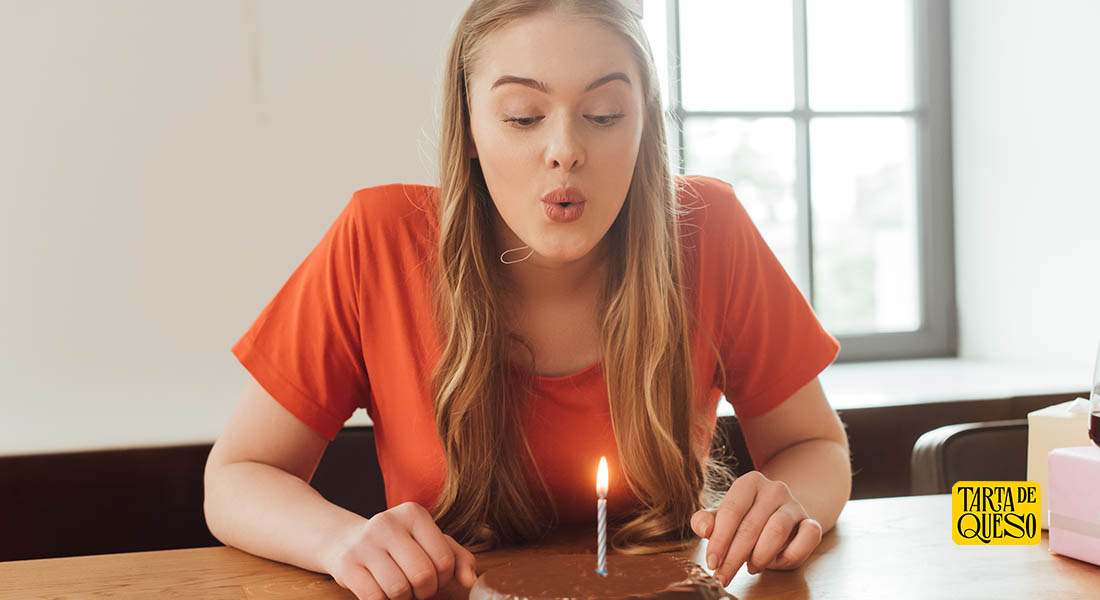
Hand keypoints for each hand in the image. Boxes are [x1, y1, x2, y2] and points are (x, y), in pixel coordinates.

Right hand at [324, 501, 477, 599]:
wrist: (345, 541)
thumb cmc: (398, 544)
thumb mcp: (429, 542)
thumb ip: (457, 557)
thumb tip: (470, 581)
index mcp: (414, 513)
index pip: (445, 560)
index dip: (444, 579)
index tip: (433, 577)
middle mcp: (388, 522)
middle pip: (423, 576)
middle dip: (425, 592)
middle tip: (417, 588)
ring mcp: (365, 542)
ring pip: (399, 589)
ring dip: (403, 598)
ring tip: (399, 588)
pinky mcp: (347, 564)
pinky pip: (376, 598)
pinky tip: (381, 591)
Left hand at [690, 471, 821, 585]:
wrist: (781, 518)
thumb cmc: (746, 519)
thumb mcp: (723, 518)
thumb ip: (707, 521)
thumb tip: (702, 529)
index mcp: (749, 482)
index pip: (731, 510)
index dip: (719, 539)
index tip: (711, 563)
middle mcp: (774, 489)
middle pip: (750, 525)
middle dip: (734, 557)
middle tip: (724, 576)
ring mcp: (794, 505)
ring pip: (777, 531)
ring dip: (760, 556)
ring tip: (750, 568)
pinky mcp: (811, 522)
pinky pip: (808, 538)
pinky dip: (792, 554)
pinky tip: (778, 562)